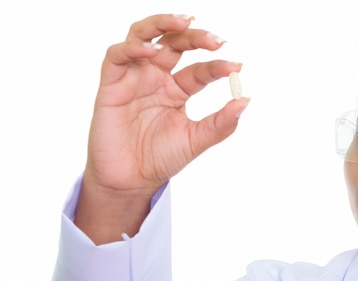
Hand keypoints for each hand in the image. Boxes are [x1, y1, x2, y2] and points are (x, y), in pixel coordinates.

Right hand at [75, 14, 248, 242]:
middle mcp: (156, 78)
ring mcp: (134, 78)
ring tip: (185, 22)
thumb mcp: (195, 140)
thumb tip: (246, 101)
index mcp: (177, 90)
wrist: (130, 180)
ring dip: (162, 24)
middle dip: (195, 36)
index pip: (200, 69)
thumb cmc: (160, 159)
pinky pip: (118, 56)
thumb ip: (220, 123)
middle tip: (216, 40)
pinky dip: (133, 47)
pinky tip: (151, 50)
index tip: (236, 68)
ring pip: (143, 36)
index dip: (218, 66)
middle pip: (174, 43)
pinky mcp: (111, 84)